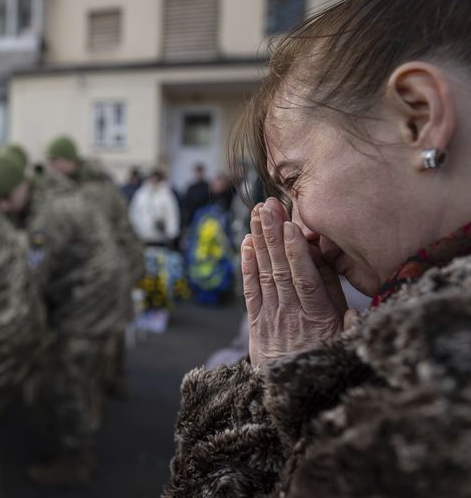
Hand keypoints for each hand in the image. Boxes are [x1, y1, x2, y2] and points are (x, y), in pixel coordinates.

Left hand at [243, 198, 346, 365]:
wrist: (293, 396)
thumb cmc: (327, 364)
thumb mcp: (346, 347)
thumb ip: (350, 324)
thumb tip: (357, 310)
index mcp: (318, 318)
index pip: (305, 280)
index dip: (296, 252)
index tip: (291, 226)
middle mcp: (291, 314)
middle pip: (281, 269)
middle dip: (273, 235)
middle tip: (267, 206)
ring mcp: (271, 317)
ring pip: (264, 274)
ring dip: (260, 242)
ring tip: (257, 215)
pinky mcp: (257, 322)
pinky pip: (251, 290)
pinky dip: (247, 266)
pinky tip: (246, 244)